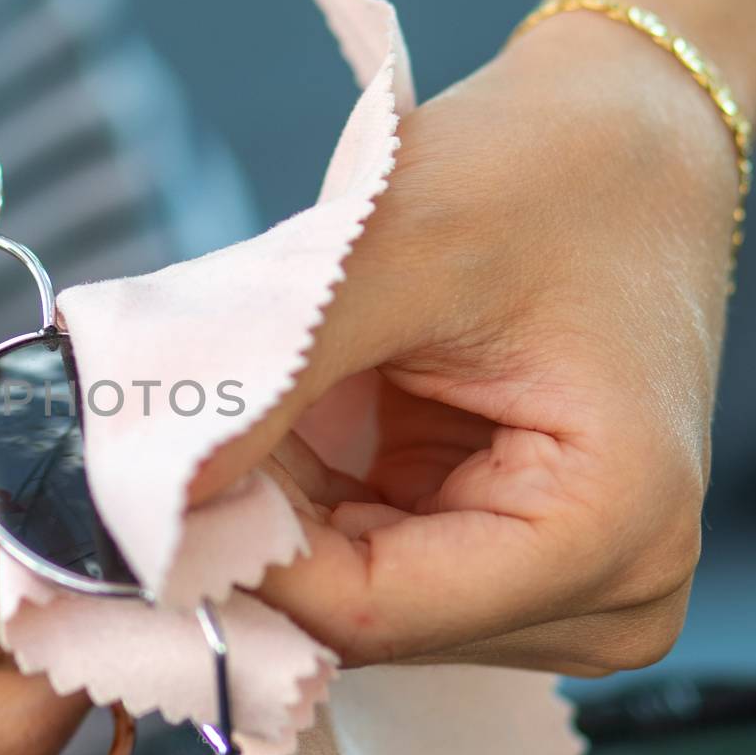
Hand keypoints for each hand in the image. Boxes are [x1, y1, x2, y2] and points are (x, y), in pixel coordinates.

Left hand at [194, 11, 739, 676]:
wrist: (619, 135)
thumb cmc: (540, 169)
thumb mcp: (391, 253)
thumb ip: (265, 381)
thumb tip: (143, 497)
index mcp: (613, 531)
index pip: (371, 610)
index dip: (238, 558)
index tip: (136, 492)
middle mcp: (610, 594)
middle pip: (362, 619)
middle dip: (253, 535)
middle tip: (171, 438)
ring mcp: (564, 590)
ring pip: (352, 600)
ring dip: (278, 517)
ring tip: (254, 407)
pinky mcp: (515, 560)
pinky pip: (369, 565)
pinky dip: (308, 505)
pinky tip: (294, 427)